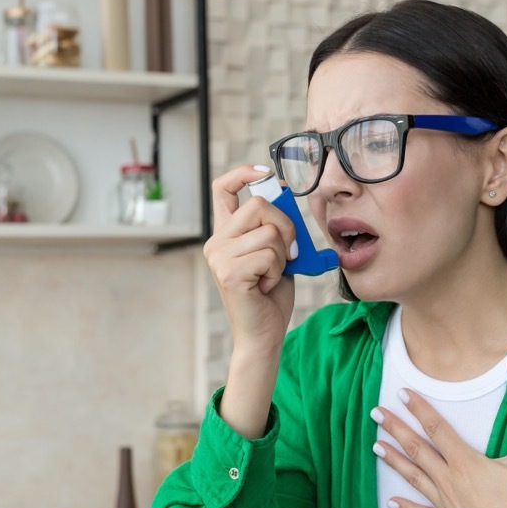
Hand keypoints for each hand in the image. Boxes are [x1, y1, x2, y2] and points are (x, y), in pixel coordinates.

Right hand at [203, 165, 296, 353]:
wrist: (264, 334)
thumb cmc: (271, 296)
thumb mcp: (276, 252)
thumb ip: (274, 226)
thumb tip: (282, 193)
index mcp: (226, 234)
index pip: (223, 189)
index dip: (243, 173)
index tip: (265, 173)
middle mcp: (216, 242)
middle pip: (259, 205)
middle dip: (286, 226)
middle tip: (290, 252)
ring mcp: (219, 257)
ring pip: (268, 232)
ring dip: (283, 254)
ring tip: (272, 275)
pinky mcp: (229, 273)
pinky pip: (269, 254)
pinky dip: (278, 271)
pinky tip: (266, 286)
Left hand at [372, 384, 506, 507]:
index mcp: (465, 463)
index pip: (437, 428)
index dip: (419, 408)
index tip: (402, 393)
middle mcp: (449, 482)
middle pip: (417, 450)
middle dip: (395, 429)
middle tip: (375, 414)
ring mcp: (446, 506)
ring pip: (414, 478)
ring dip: (394, 461)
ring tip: (375, 448)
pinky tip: (391, 504)